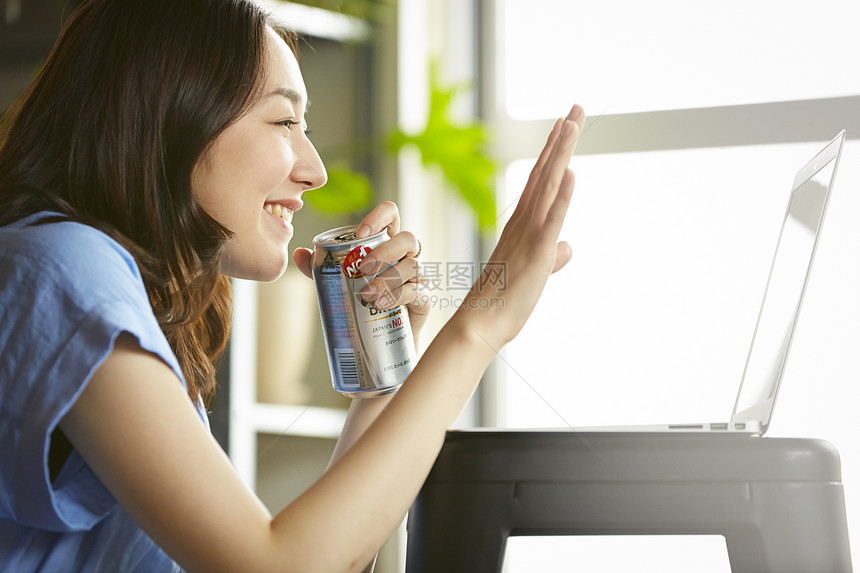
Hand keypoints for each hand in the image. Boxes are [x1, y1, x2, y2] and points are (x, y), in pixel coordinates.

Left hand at [293, 202, 430, 339]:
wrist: (382, 339)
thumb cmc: (363, 302)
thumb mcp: (340, 281)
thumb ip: (321, 267)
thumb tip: (299, 253)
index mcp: (388, 242)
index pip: (392, 215)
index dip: (379, 217)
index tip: (360, 233)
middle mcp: (407, 255)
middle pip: (407, 239)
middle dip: (385, 251)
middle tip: (362, 268)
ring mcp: (419, 276)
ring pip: (413, 266)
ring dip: (388, 278)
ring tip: (366, 295)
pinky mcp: (424, 298)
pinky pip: (417, 291)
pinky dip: (398, 296)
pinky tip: (381, 304)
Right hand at [455, 104, 584, 349]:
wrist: (482, 322)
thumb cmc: (504, 300)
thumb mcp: (536, 271)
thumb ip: (553, 254)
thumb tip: (567, 247)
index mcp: (522, 224)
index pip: (540, 179)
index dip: (552, 150)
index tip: (563, 126)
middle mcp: (524, 221)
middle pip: (545, 171)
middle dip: (561, 139)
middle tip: (575, 108)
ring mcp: (529, 233)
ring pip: (548, 185)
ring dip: (560, 153)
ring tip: (572, 122)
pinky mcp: (537, 250)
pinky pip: (551, 218)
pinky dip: (562, 195)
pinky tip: (571, 172)